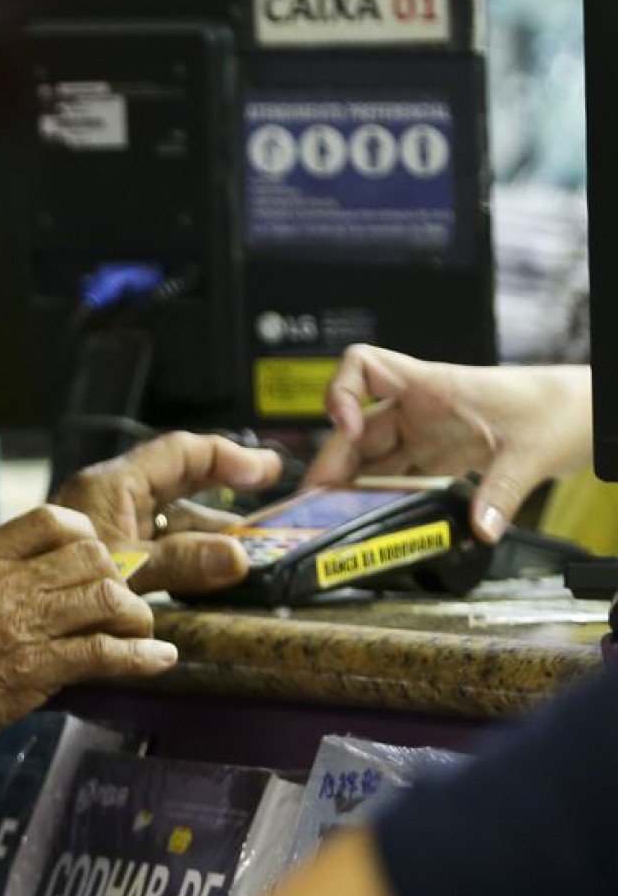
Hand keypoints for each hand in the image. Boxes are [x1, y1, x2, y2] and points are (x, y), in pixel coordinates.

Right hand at [0, 505, 177, 754]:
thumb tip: (30, 572)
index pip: (52, 520)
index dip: (87, 536)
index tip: (95, 558)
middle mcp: (5, 581)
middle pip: (91, 556)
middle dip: (117, 579)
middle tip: (118, 605)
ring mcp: (22, 623)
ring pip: (108, 599)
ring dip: (136, 618)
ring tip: (140, 633)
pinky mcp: (34, 668)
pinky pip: (105, 653)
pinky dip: (142, 657)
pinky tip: (159, 661)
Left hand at [53, 432, 282, 593]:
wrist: (3, 617)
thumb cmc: (50, 584)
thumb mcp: (128, 570)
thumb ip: (181, 562)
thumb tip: (238, 556)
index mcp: (113, 486)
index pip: (180, 453)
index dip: (227, 457)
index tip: (266, 472)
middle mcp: (111, 501)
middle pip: (181, 489)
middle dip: (225, 504)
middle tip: (267, 524)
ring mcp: (109, 531)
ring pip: (171, 526)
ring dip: (209, 540)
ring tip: (247, 561)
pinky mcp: (106, 560)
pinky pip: (156, 552)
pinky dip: (185, 563)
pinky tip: (209, 583)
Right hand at [305, 346, 591, 541]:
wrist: (579, 414)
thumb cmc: (556, 409)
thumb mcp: (532, 451)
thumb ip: (503, 492)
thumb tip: (480, 529)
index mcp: (433, 387)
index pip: (364, 366)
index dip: (341, 392)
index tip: (345, 427)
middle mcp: (418, 409)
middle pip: (355, 427)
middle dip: (334, 461)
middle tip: (316, 500)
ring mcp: (424, 434)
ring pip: (370, 456)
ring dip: (350, 485)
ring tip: (333, 518)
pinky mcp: (435, 458)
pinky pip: (395, 476)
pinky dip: (380, 498)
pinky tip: (372, 521)